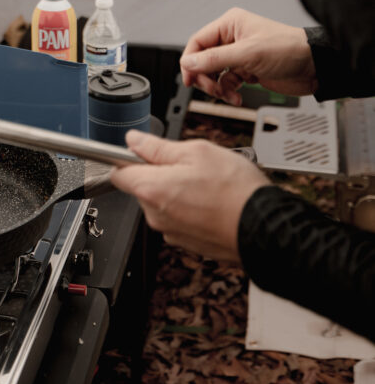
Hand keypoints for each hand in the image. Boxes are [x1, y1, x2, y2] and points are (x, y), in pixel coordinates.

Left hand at [111, 130, 268, 260]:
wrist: (265, 227)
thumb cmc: (235, 190)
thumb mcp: (196, 151)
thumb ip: (158, 147)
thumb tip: (133, 141)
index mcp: (151, 190)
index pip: (118, 173)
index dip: (128, 158)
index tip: (142, 151)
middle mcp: (156, 216)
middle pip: (143, 187)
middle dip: (160, 173)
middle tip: (190, 165)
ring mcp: (172, 232)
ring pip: (163, 203)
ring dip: (178, 191)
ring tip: (208, 184)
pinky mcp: (188, 243)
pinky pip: (180, 219)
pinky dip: (191, 209)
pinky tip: (213, 201)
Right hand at [180, 8, 317, 104]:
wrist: (314, 66)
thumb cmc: (288, 49)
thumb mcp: (248, 53)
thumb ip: (215, 59)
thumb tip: (188, 63)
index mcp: (230, 24)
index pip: (198, 42)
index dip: (190, 61)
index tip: (189, 79)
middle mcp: (232, 38)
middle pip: (204, 59)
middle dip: (205, 77)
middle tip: (210, 89)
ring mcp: (240, 55)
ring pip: (214, 74)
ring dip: (218, 88)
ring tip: (227, 95)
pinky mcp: (247, 70)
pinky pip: (228, 82)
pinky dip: (229, 92)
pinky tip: (237, 97)